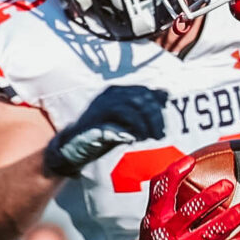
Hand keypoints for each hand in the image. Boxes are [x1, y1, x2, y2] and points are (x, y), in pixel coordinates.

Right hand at [43, 84, 165, 177]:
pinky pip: (111, 125)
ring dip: (142, 125)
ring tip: (147, 138)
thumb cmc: (104, 133)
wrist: (74, 148)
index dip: (158, 107)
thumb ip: (143, 108)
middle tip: (159, 135)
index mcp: (117, 93)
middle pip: (139, 99)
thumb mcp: (127, 120)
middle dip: (154, 117)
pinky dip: (124, 132)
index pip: (144, 92)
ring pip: (128, 109)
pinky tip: (131, 140)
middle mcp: (108, 97)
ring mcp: (99, 109)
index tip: (163, 125)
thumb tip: (164, 94)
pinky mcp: (92, 125)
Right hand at [132, 154, 239, 239]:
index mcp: (154, 219)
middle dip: (209, 198)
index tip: (190, 161)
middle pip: (189, 213)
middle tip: (228, 185)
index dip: (173, 175)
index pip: (160, 192)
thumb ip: (165, 198)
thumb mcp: (153, 220)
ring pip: (207, 234)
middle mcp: (165, 235)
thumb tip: (186, 164)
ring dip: (228, 220)